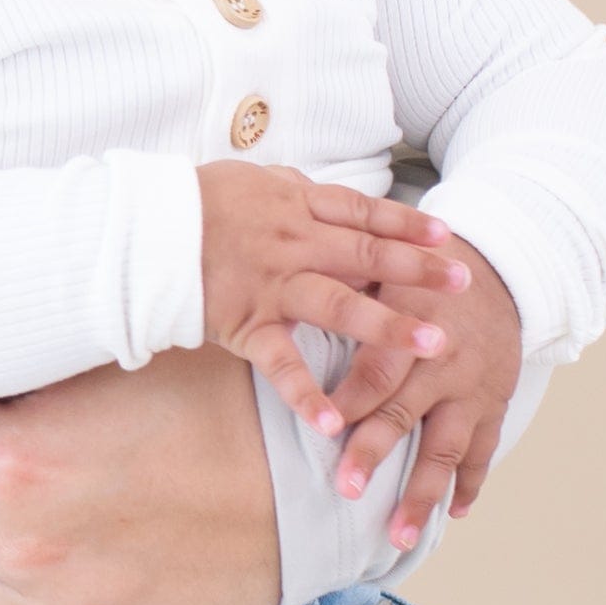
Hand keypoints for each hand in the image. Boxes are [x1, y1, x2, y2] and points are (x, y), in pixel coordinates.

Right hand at [199, 163, 468, 436]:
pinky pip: (279, 364)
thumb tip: (320, 193)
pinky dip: (304, 395)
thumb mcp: (249, 181)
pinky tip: (332, 423)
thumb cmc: (193, 201)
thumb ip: (290, 191)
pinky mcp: (245, 324)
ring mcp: (271, 286)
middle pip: (367, 256)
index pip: (362, 213)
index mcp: (294, 206)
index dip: (406, 224)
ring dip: (390, 326)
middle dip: (419, 270)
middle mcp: (292, 244)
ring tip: (435, 344)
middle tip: (464, 282)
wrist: (140, 229)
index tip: (446, 235)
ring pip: (340, 306)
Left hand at [322, 243, 525, 553]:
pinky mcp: (494, 403)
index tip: (323, 428)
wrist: (503, 269)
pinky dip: (470, 482)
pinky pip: (484, 449)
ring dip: (423, 494)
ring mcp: (472, 391)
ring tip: (400, 534)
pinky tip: (455, 512)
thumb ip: (347, 295)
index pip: (376, 372)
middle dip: (375, 455)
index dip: (348, 402)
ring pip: (447, 449)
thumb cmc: (421, 270)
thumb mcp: (385, 270)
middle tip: (347, 490)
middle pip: (404, 416)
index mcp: (411, 331)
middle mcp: (444, 366)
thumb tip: (288, 305)